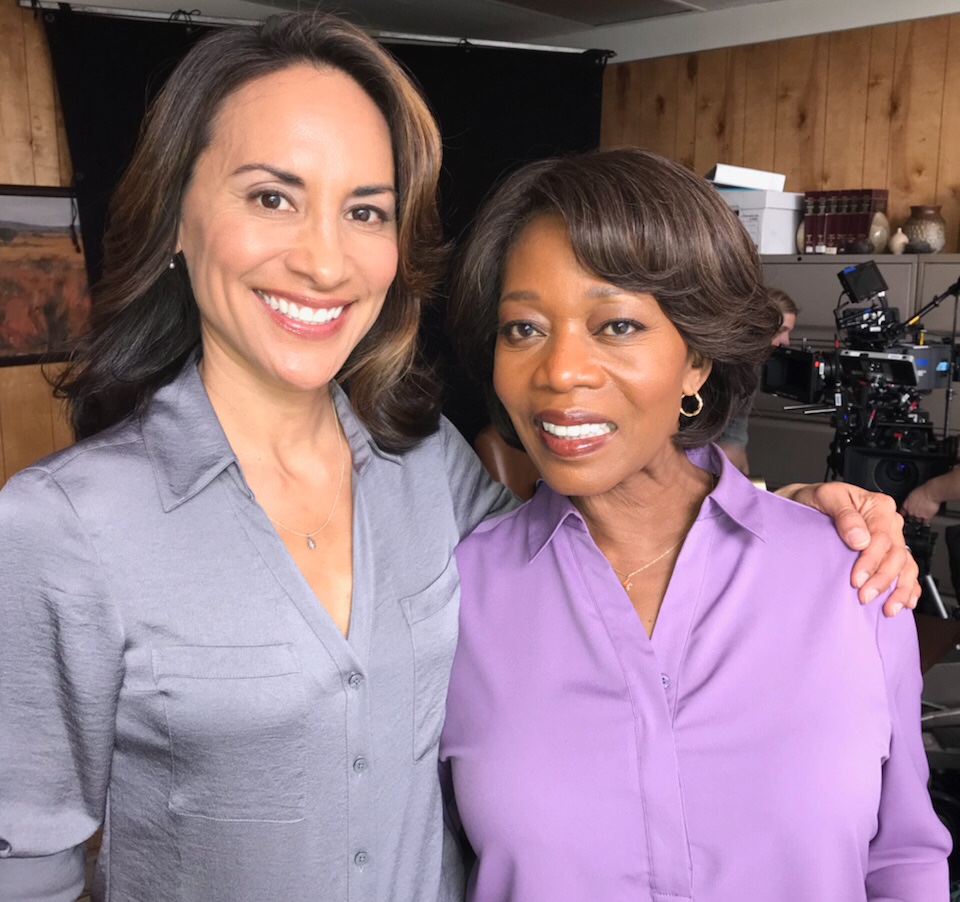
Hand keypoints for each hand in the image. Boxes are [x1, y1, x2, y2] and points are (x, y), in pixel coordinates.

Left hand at [776, 481, 919, 614]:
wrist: (807, 504)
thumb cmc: (817, 500)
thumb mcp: (825, 497)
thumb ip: (844, 514)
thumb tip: (860, 538)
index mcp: (879, 507)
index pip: (882, 539)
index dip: (871, 562)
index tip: (857, 579)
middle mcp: (890, 523)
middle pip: (896, 556)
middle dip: (882, 580)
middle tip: (865, 596)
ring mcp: (891, 539)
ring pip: (905, 566)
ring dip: (899, 589)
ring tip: (887, 607)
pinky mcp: (887, 553)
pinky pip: (907, 571)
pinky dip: (908, 588)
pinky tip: (904, 602)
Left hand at [900, 483, 940, 525]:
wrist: (930, 493)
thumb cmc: (922, 491)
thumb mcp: (912, 495)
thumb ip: (910, 501)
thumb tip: (911, 502)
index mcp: (906, 505)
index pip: (902, 512)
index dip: (904, 514)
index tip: (905, 515)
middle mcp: (911, 511)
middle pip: (910, 517)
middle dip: (912, 517)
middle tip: (915, 516)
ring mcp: (918, 515)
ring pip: (917, 520)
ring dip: (919, 520)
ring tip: (921, 518)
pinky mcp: (926, 517)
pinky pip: (924, 522)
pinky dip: (925, 522)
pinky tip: (925, 522)